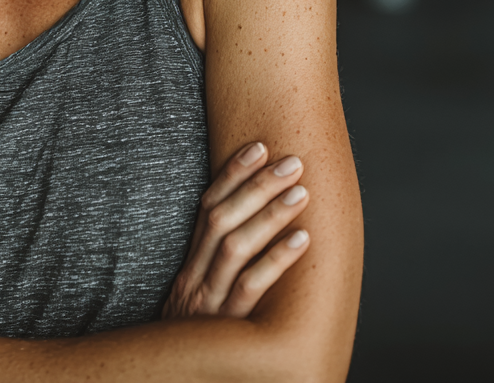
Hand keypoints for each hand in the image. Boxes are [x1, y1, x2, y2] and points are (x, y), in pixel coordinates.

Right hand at [163, 142, 310, 319]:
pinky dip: (276, 259)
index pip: (208, 207)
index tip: (258, 145)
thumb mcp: (200, 304)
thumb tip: (254, 228)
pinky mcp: (225, 330)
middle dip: (257, 184)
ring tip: (301, 190)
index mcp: (190, 266)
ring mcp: (208, 304)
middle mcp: (195, 279)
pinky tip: (303, 239)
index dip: (232, 173)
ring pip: (234, 246)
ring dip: (269, 212)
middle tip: (291, 160)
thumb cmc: (195, 348)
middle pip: (222, 218)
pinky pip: (250, 289)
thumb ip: (219, 272)